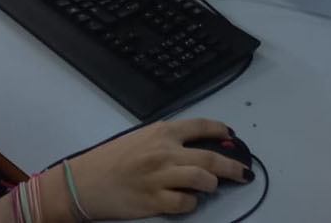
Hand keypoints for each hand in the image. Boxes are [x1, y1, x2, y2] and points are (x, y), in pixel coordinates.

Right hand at [68, 118, 250, 218]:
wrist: (85, 181)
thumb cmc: (113, 158)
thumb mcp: (143, 138)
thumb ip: (169, 141)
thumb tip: (199, 146)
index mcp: (163, 132)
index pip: (201, 126)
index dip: (221, 131)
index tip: (232, 137)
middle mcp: (165, 152)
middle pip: (210, 157)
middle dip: (233, 166)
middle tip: (244, 173)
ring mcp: (160, 178)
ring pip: (203, 179)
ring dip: (211, 184)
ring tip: (209, 187)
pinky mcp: (154, 202)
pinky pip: (185, 204)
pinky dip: (191, 204)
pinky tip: (186, 202)